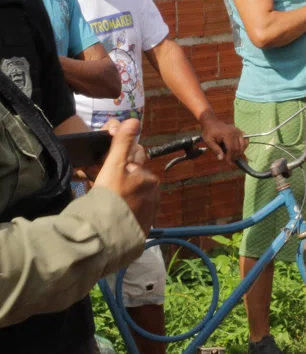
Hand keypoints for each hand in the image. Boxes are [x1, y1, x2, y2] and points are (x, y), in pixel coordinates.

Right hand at [92, 119, 159, 234]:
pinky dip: (125, 211)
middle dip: (121, 180)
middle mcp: (154, 193)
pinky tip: (112, 214)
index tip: (104, 172)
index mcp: (148, 177)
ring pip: (134, 196)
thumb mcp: (114, 165)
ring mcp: (150, 210)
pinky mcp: (144, 226)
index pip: (134, 163)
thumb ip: (123, 143)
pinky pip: (134, 213)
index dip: (118, 164)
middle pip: (134, 180)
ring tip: (106, 203)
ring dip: (123, 196)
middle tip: (103, 188)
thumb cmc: (110, 196)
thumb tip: (133, 120)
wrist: (108, 233)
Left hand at [198, 111, 247, 161]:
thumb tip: (222, 158)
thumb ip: (215, 150)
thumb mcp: (209, 141)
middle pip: (238, 147)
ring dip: (240, 152)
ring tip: (234, 156)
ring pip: (243, 144)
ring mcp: (238, 131)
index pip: (232, 148)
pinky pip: (246, 139)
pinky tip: (240, 149)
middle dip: (235, 156)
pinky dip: (244, 145)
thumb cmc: (209, 132)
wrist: (211, 122)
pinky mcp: (239, 131)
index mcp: (227, 134)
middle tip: (231, 161)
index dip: (231, 156)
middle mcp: (235, 132)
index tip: (228, 162)